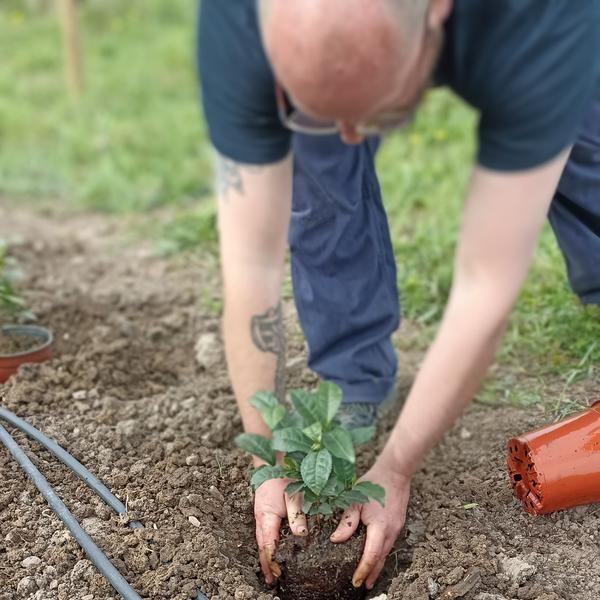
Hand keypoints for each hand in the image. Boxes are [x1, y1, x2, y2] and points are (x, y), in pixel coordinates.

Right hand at [254, 476, 307, 584]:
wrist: (275, 460)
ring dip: (266, 555)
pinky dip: (268, 545)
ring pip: (262, 539)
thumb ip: (296, 514)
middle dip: (266, 563)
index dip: (270, 561)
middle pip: (262, 545)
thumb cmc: (285, 475)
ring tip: (272, 572)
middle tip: (272, 580)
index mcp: (265, 515)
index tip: (275, 575)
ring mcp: (262, 515)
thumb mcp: (293, 494)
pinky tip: (275, 552)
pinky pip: (265, 532)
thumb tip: (301, 535)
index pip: (266, 544)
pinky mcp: (266, 512)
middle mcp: (261, 518)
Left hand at [330, 458, 410, 589]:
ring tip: (368, 576)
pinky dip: (381, 552)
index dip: (363, 570)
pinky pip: (389, 543)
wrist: (395, 472)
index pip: (372, 556)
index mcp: (380, 527)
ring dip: (377, 565)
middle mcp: (391, 531)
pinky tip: (376, 554)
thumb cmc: (373, 483)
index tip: (355, 581)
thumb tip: (336, 540)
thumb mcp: (355, 500)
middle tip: (361, 585)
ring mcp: (397, 528)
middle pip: (381, 559)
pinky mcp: (398, 523)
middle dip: (371, 573)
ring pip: (386, 552)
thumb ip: (347, 521)